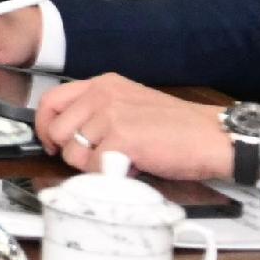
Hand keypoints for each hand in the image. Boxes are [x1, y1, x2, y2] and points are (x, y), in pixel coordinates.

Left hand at [33, 75, 232, 182]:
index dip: (45, 126)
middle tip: (99, 159)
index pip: (51, 101)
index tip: (52, 143)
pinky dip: (110, 174)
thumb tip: (68, 134)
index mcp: (103, 84)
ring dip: (93, 165)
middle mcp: (102, 95)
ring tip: (122, 160)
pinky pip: (94, 167)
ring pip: (72, 153)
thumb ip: (99, 112)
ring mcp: (110, 115)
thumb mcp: (131, 105)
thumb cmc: (177, 127)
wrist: (213, 136)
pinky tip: (133, 167)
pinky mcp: (121, 138)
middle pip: (56, 131)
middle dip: (73, 152)